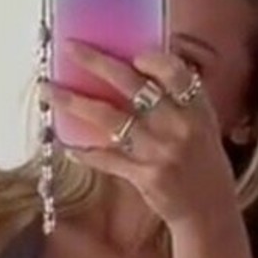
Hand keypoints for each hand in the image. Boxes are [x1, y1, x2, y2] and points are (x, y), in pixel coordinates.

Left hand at [46, 43, 238, 228]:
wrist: (209, 210)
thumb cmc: (201, 162)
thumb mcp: (200, 123)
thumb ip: (175, 98)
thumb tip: (136, 65)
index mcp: (196, 107)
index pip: (174, 71)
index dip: (150, 58)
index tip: (128, 51)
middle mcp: (179, 125)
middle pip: (132, 85)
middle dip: (97, 62)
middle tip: (70, 47)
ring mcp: (160, 151)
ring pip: (109, 118)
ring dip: (74, 102)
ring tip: (48, 90)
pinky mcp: (145, 176)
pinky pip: (106, 158)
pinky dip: (85, 152)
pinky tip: (67, 144)